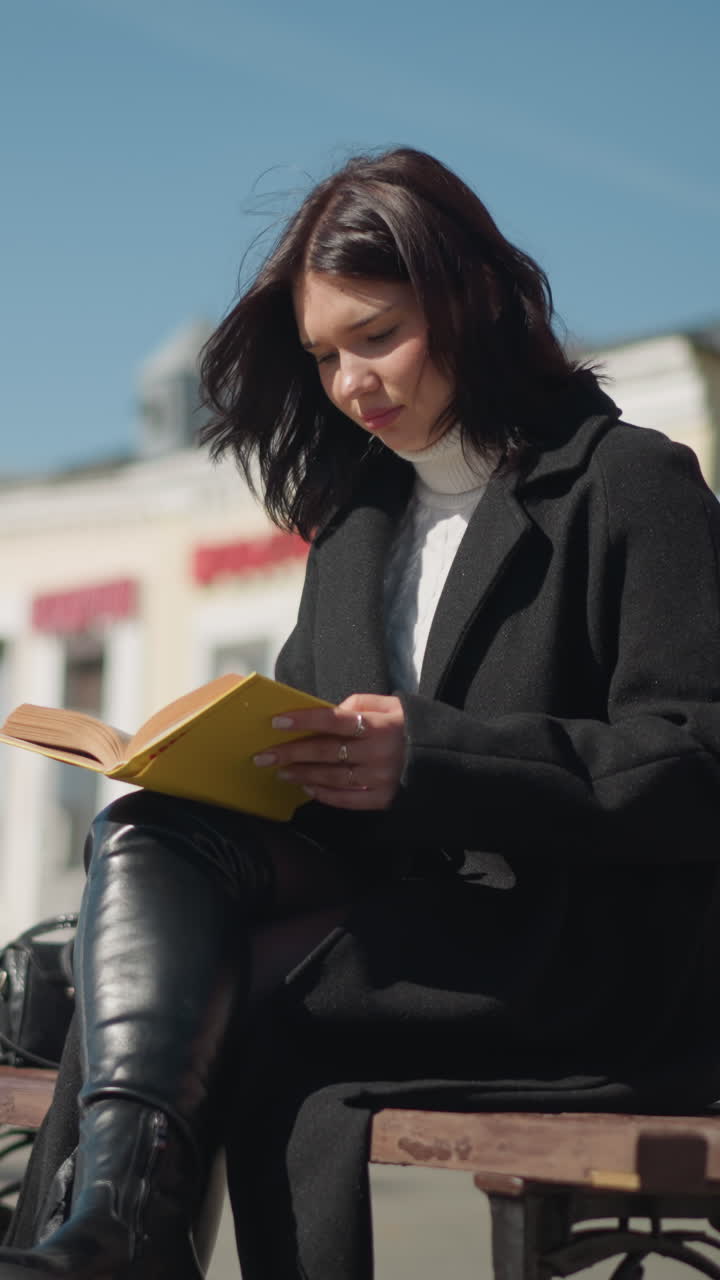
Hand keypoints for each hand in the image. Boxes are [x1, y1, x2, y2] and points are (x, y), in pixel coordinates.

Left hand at [253, 693, 405, 809]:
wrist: (448, 759)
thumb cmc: (414, 727)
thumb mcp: (394, 705)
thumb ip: (360, 703)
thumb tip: (328, 710)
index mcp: (380, 725)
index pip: (334, 720)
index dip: (304, 720)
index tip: (277, 722)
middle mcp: (378, 753)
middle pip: (326, 752)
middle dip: (291, 753)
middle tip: (264, 756)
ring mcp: (380, 779)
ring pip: (332, 777)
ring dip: (303, 774)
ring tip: (282, 771)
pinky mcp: (383, 800)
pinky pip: (347, 799)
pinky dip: (324, 794)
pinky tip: (308, 788)